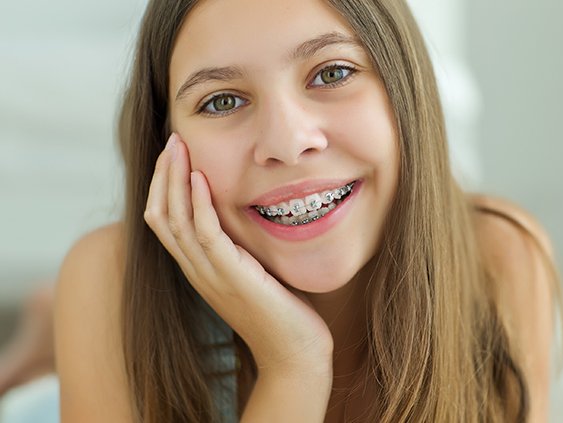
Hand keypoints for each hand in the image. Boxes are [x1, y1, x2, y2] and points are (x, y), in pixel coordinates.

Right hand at [143, 133, 333, 376]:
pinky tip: (200, 177)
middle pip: (160, 215)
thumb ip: (241, 246)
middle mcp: (196, 271)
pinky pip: (204, 234)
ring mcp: (209, 275)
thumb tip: (246, 215)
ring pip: (174, 220)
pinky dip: (198, 203)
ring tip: (178, 147)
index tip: (176, 154)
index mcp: (199, 268)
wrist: (295, 353)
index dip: (165, 186)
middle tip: (172, 140)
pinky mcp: (230, 277)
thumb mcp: (254, 271)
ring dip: (173, 179)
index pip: (165, 221)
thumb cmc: (282, 311)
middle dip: (162, 175)